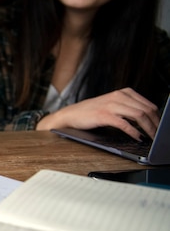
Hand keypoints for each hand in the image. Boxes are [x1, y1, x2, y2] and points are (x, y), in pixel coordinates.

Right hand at [37, 88, 159, 139]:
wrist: (70, 115)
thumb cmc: (91, 112)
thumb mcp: (112, 105)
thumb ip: (128, 108)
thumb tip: (147, 119)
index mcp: (123, 92)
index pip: (148, 104)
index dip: (158, 117)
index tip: (161, 127)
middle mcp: (119, 96)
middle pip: (146, 109)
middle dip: (156, 124)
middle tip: (159, 135)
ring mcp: (111, 105)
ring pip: (139, 115)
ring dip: (149, 128)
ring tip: (152, 137)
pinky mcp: (104, 115)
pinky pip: (125, 124)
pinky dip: (134, 132)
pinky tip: (138, 138)